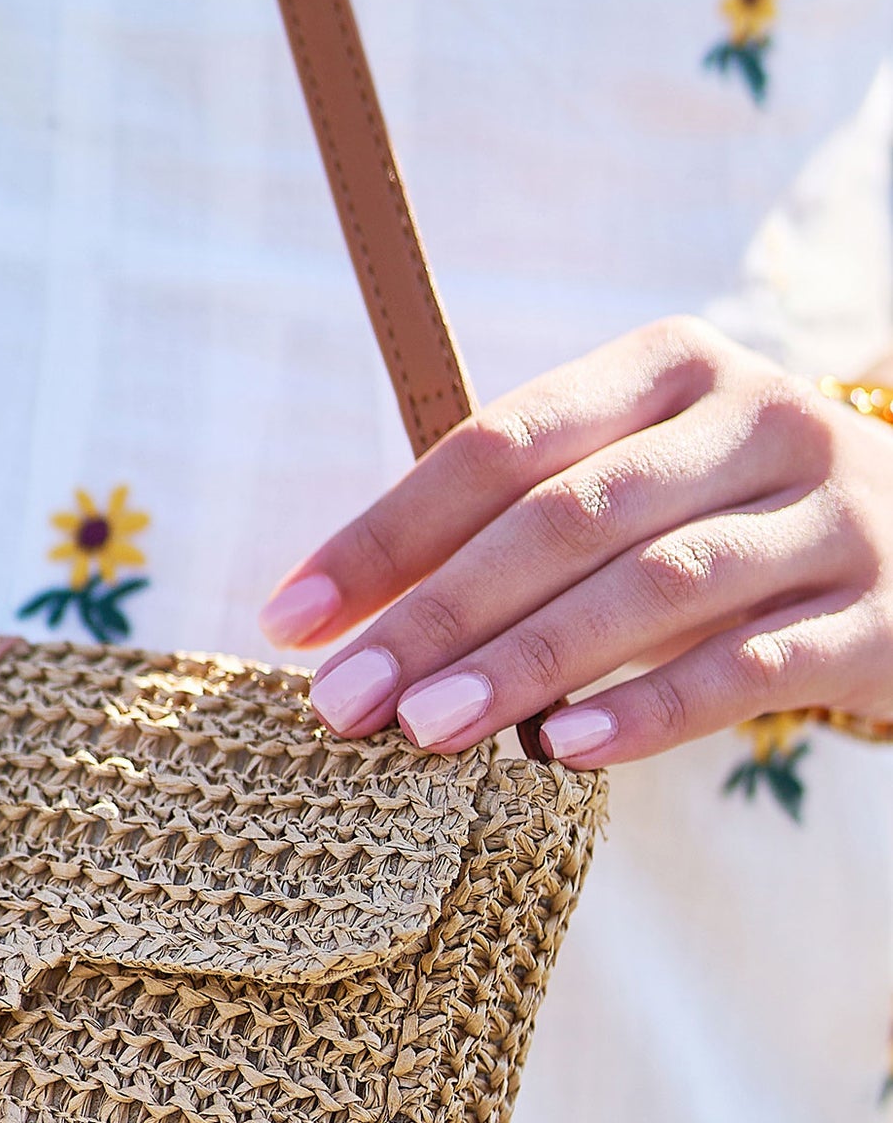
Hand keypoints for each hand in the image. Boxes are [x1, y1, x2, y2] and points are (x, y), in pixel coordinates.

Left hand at [258, 316, 892, 762]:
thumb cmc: (739, 530)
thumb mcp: (644, 487)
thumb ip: (519, 525)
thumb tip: (344, 621)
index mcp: (674, 368)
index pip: (502, 442)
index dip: (387, 531)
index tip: (288, 618)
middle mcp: (757, 419)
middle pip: (567, 516)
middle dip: (440, 611)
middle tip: (343, 699)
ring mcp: (828, 514)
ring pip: (652, 590)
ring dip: (525, 664)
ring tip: (425, 731)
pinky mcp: (878, 614)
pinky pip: (746, 667)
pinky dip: (647, 712)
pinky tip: (562, 754)